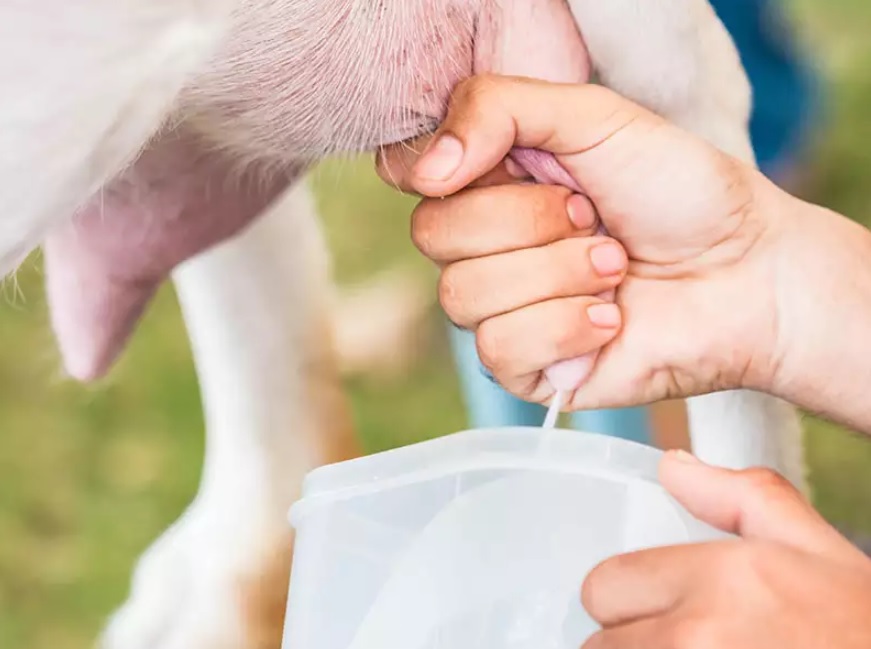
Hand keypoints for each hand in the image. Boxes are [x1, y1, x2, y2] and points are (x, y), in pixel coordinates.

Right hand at [377, 75, 796, 406]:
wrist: (746, 273)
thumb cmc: (681, 192)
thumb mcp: (594, 117)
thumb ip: (499, 110)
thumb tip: (425, 171)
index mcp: (493, 180)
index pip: (412, 175)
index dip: (450, 171)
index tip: (526, 165)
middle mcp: (487, 245)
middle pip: (434, 233)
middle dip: (529, 221)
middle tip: (595, 219)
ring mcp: (502, 309)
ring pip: (463, 295)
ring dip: (557, 275)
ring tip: (615, 269)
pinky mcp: (525, 368)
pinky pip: (498, 349)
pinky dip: (565, 329)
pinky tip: (610, 320)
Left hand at [581, 453, 870, 647]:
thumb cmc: (862, 626)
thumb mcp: (817, 549)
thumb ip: (739, 496)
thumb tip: (672, 466)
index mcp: (718, 581)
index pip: (603, 587)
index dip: (625, 597)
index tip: (652, 607)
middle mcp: (695, 640)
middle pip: (600, 644)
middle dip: (632, 642)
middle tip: (685, 642)